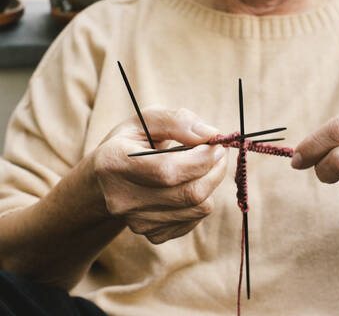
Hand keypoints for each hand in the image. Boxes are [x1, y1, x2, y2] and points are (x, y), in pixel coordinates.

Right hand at [93, 106, 227, 243]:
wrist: (103, 183)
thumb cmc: (128, 145)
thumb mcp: (144, 121)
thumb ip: (176, 121)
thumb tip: (210, 134)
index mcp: (115, 163)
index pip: (168, 170)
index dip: (201, 158)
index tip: (215, 143)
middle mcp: (123, 199)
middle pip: (189, 193)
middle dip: (214, 170)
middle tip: (218, 153)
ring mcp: (137, 222)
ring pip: (198, 208)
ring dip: (211, 184)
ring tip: (202, 166)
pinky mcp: (152, 234)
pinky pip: (195, 220)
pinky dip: (201, 200)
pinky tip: (188, 185)